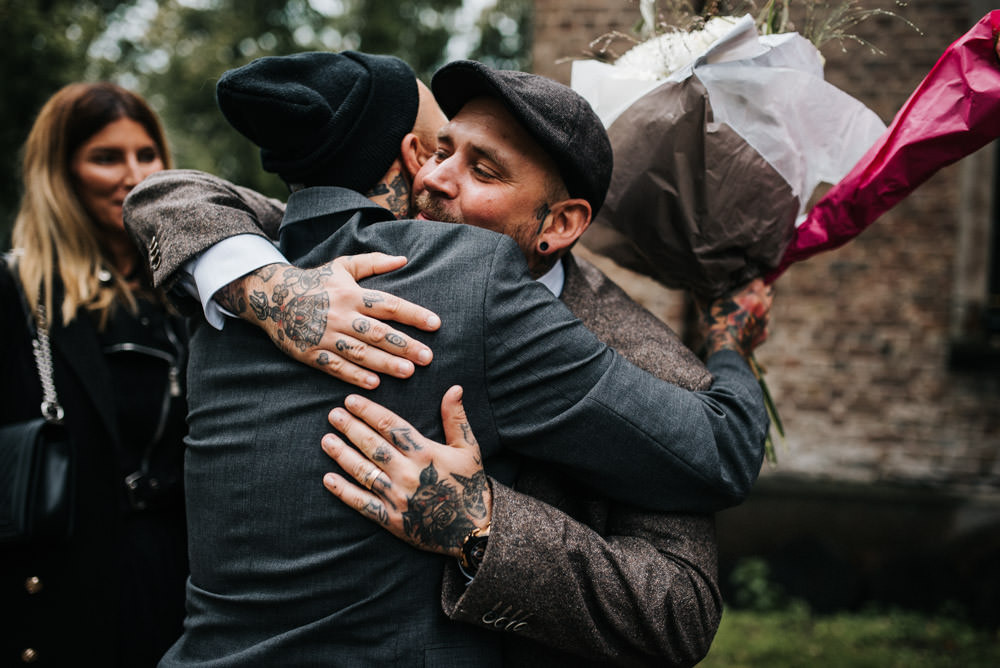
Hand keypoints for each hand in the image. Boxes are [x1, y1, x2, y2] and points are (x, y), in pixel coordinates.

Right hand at [214, 254, 440, 388]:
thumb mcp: (343, 265)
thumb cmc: (315, 281)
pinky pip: (335, 366)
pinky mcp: (310, 353)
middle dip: (404, 345)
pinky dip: (354, 375)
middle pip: (378, 332)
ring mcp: (325, 335)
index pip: (389, 305)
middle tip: (428, 358)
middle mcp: (341, 315)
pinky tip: (373, 383)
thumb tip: (403, 259)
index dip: (414, 314)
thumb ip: (374, 262)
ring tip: (408, 372)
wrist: (270, 295)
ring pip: (360, 352)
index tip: (436, 324)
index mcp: (352, 294)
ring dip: (384, 363)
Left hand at [321, 386, 490, 557]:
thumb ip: (456, 418)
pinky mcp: (392, 519)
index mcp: (426, 453)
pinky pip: (363, 503)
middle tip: (333, 415)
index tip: (351, 400)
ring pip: (364, 471)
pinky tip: (328, 479)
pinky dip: (344, 491)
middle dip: (351, 428)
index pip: (390, 426)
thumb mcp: (468, 448)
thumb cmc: (470, 484)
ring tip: (327, 440)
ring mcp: (398, 497)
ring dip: (343, 455)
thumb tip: (454, 387)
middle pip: (372, 446)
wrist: (474, 529)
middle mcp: (409, 473)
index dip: (368, 411)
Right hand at [699, 278, 773, 358]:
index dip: (749, 279)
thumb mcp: (705, 304)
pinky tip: (742, 329)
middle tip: (741, 296)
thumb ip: (703, 292)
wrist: (724, 351)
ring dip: (756, 309)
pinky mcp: (764, 335)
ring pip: (765, 309)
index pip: (759, 278)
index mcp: (753, 293)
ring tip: (740, 314)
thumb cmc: (715, 324)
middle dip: (756, 292)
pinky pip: (761, 326)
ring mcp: (765, 321)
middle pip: (767, 292)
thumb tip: (696, 286)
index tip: (740, 282)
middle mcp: (764, 305)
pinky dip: (754, 326)